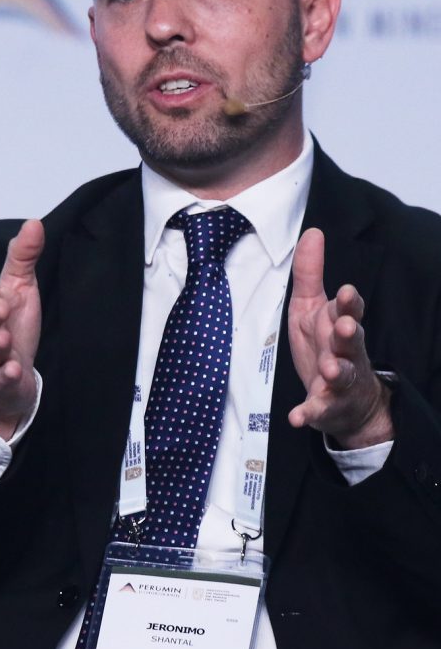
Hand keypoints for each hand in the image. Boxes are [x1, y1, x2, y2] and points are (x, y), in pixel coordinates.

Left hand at [287, 227, 393, 448]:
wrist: (348, 400)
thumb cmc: (326, 344)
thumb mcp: (312, 307)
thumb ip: (310, 273)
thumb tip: (312, 232)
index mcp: (340, 325)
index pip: (349, 311)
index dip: (349, 304)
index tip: (348, 292)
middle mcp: (346, 352)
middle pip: (352, 342)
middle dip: (349, 334)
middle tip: (346, 329)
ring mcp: (339, 381)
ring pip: (343, 375)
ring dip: (337, 371)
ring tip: (330, 370)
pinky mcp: (326, 406)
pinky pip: (318, 410)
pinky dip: (309, 413)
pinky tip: (297, 416)